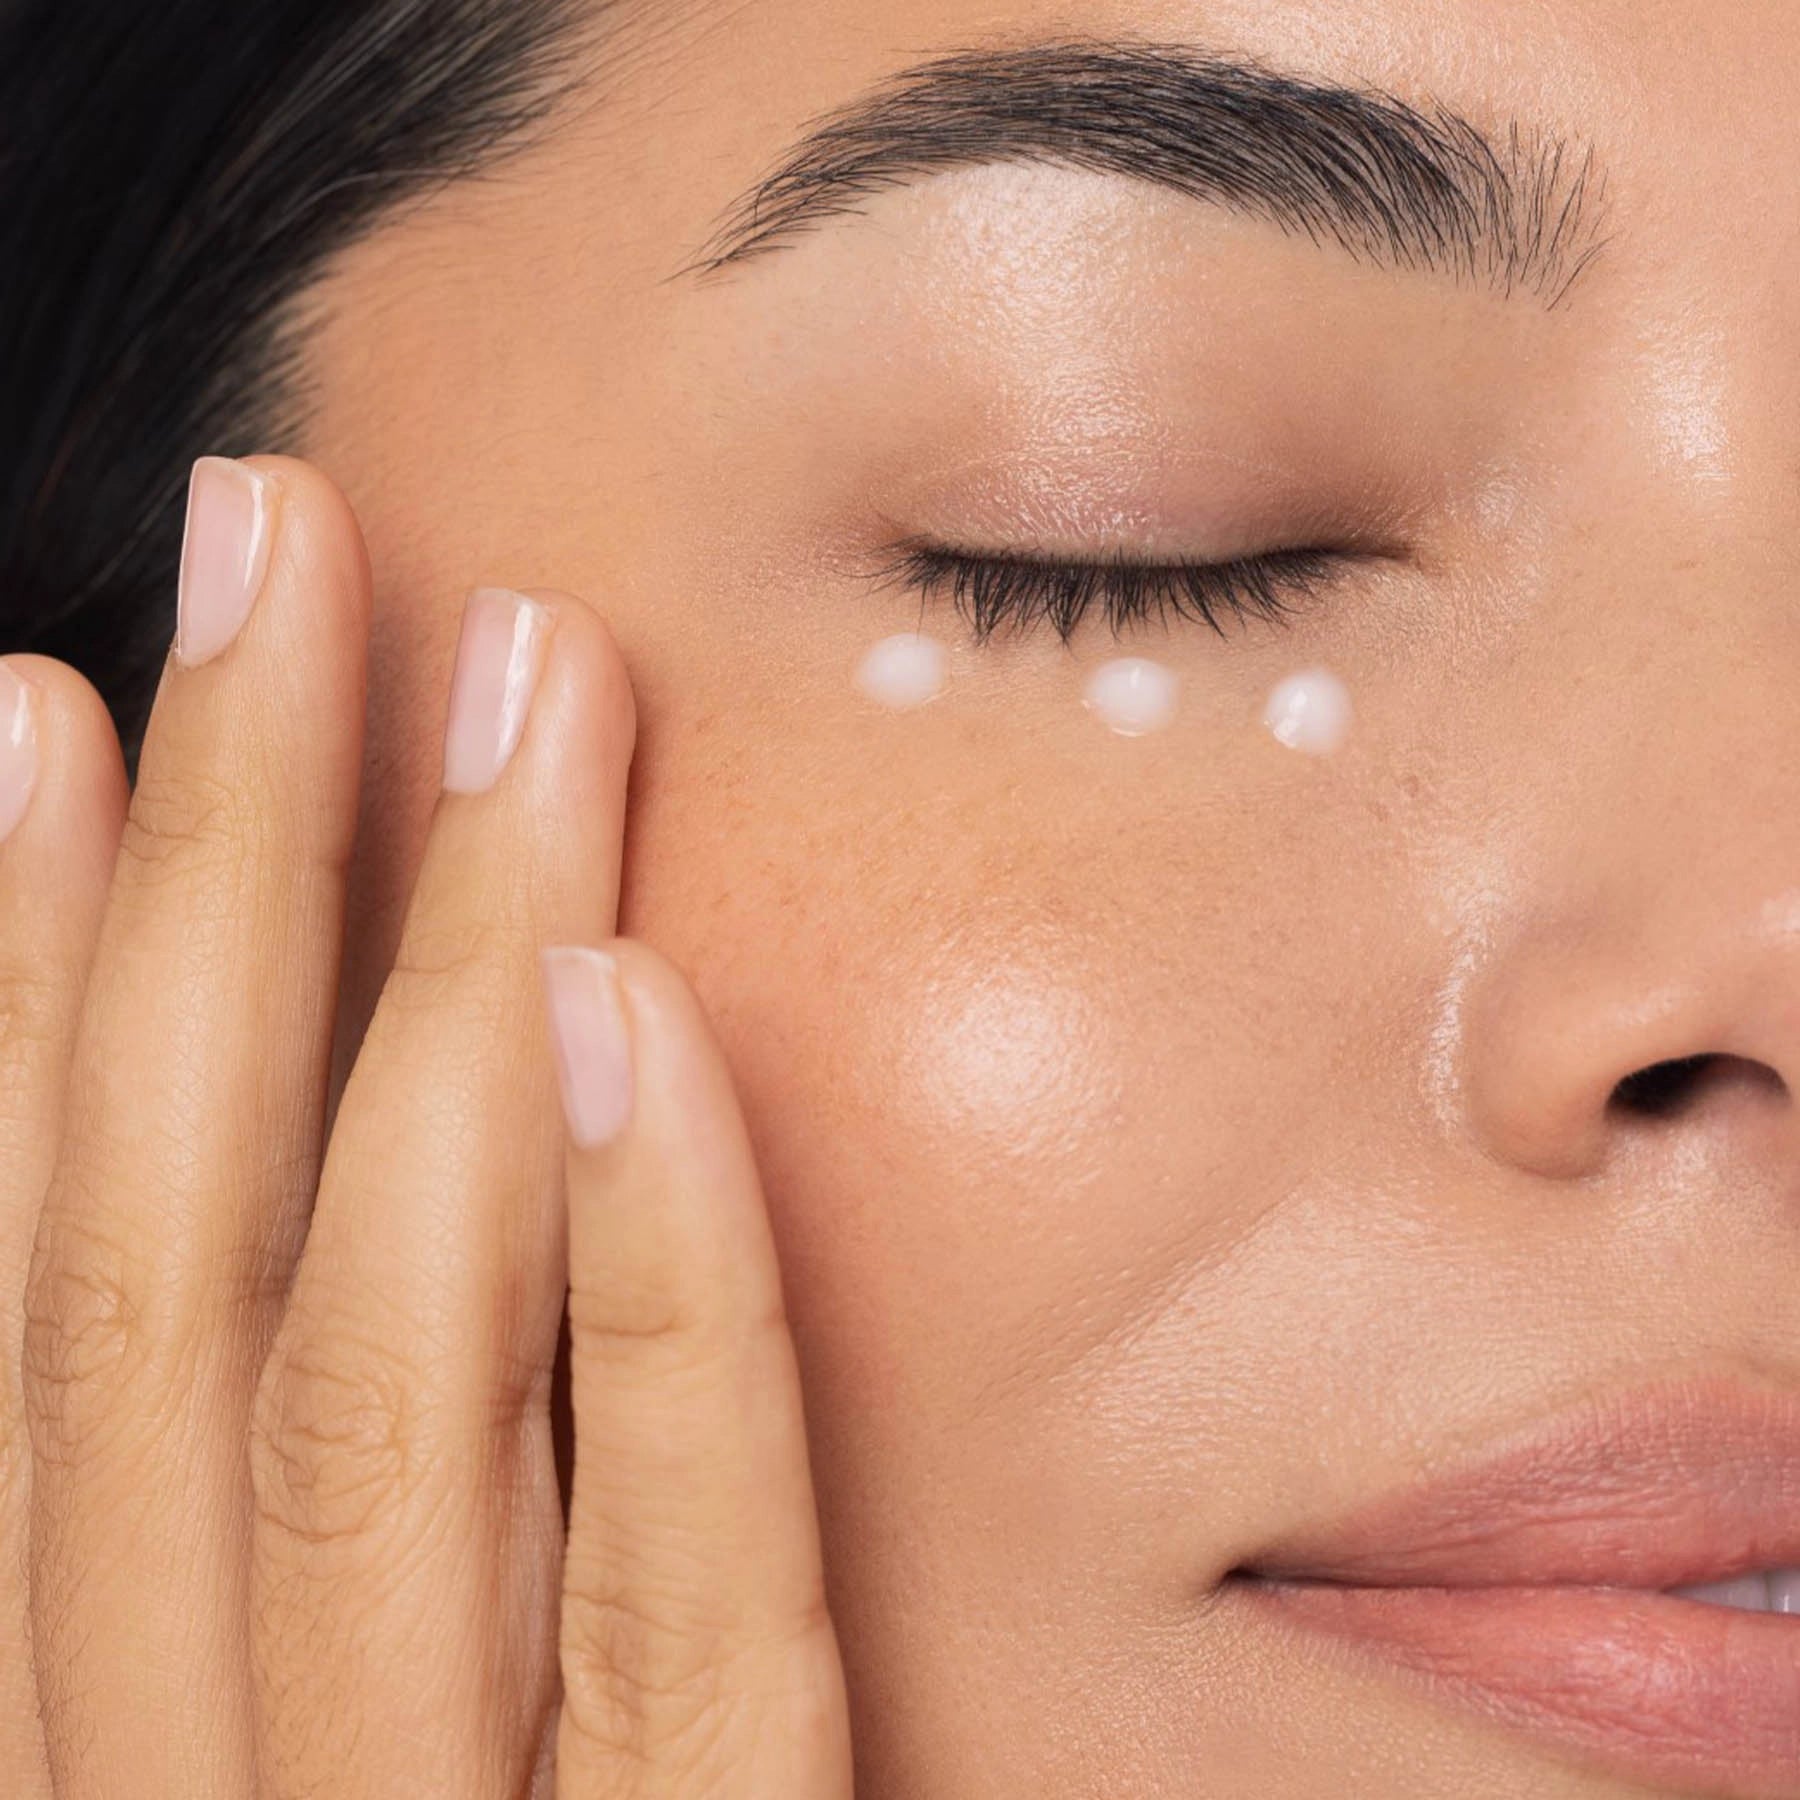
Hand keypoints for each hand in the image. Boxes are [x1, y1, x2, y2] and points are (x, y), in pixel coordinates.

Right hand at [0, 456, 853, 1795]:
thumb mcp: (351, 1760)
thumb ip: (346, 1531)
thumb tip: (375, 1178)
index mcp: (106, 1728)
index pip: (42, 1293)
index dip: (5, 985)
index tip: (41, 696)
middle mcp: (196, 1791)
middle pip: (185, 1262)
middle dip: (218, 871)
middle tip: (270, 541)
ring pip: (385, 1370)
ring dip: (429, 987)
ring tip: (492, 676)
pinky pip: (668, 1594)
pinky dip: (646, 1298)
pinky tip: (643, 1018)